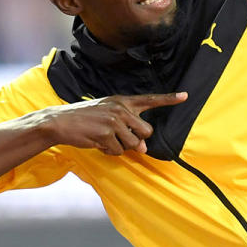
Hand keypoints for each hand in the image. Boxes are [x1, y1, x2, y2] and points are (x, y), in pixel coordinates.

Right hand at [40, 92, 187, 154]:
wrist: (61, 121)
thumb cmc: (87, 118)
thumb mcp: (109, 116)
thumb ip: (129, 128)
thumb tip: (143, 148)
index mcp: (123, 101)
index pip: (150, 99)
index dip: (169, 99)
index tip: (186, 95)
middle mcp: (121, 109)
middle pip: (147, 131)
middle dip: (137, 139)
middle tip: (120, 137)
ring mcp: (114, 121)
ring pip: (133, 144)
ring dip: (121, 147)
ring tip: (105, 138)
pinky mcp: (106, 134)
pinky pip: (118, 151)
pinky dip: (110, 151)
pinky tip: (98, 142)